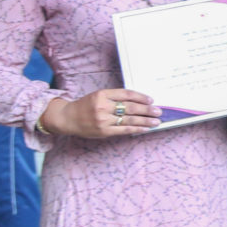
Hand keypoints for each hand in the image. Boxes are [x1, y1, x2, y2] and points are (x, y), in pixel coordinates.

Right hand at [41, 87, 162, 138]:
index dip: (141, 97)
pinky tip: (145, 128)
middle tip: (158, 111)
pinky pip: (124, 130)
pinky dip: (137, 129)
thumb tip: (138, 101)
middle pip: (130, 107)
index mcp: (102, 94)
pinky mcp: (104, 131)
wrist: (68, 118)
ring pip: (129, 120)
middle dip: (147, 109)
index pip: (126, 94)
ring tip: (156, 121)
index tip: (151, 100)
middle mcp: (103, 106)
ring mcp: (103, 120)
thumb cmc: (86, 106)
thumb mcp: (98, 96)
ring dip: (145, 120)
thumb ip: (115, 97)